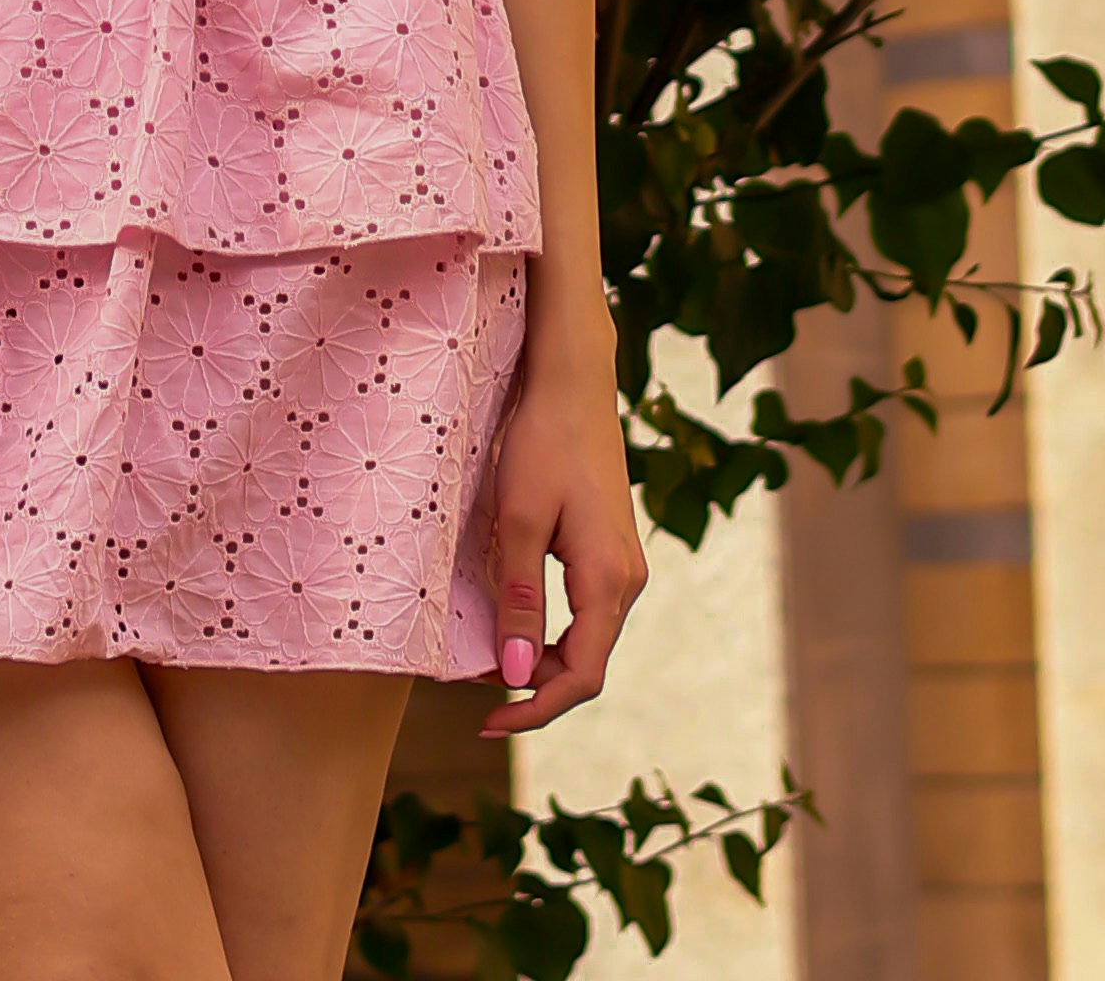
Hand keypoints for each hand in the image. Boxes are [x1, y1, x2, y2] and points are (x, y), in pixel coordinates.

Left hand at [481, 348, 646, 733]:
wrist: (573, 381)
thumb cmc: (544, 442)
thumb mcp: (520, 521)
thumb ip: (520, 602)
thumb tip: (514, 677)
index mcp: (609, 580)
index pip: (583, 677)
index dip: (537, 710)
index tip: (489, 722)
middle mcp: (627, 580)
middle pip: (586, 664)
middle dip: (535, 690)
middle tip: (478, 700)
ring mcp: (622, 565)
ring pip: (586, 640)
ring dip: (542, 663)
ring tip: (489, 665)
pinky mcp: (610, 549)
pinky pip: (585, 612)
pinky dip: (551, 633)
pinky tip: (515, 626)